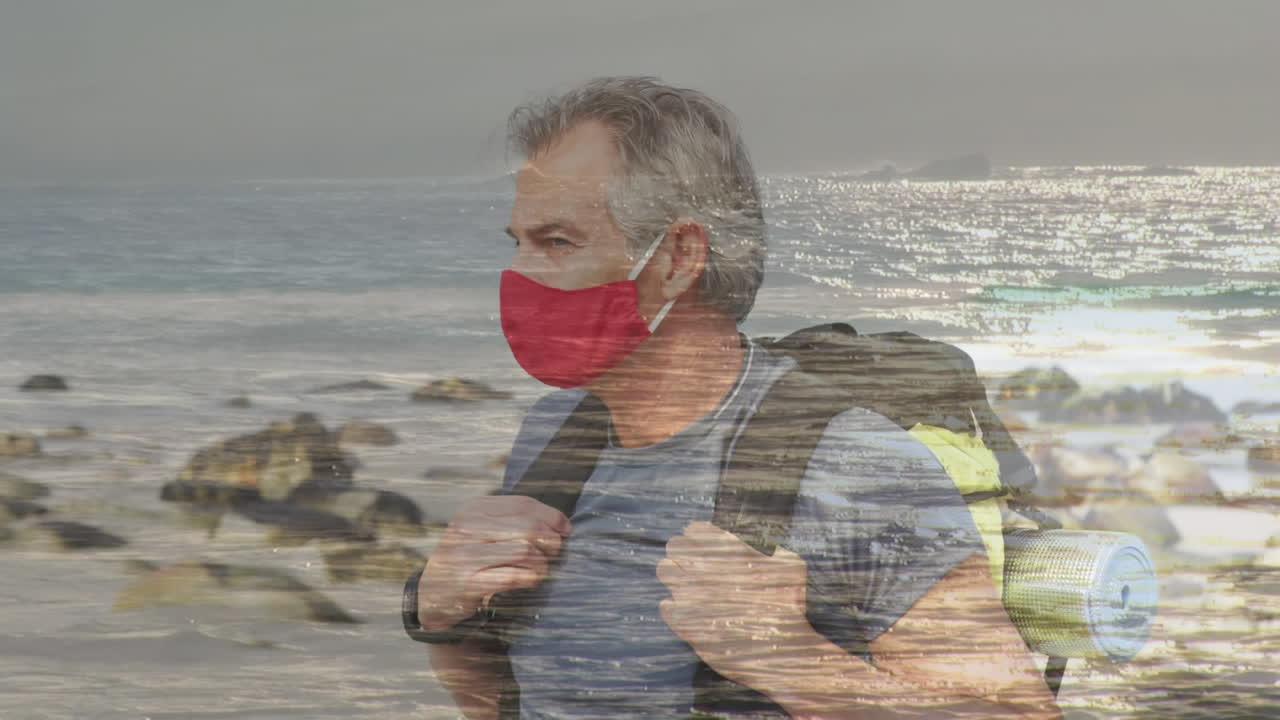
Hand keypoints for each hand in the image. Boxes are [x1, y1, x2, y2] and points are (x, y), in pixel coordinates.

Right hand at [418, 494, 571, 630]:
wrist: (434, 594)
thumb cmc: (469, 559)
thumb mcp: (483, 531)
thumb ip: (516, 522)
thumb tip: (561, 524)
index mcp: (472, 509)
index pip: (523, 504)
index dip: (551, 516)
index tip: (565, 529)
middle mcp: (465, 528)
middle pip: (527, 527)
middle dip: (550, 540)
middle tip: (554, 552)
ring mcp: (464, 555)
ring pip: (523, 551)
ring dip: (541, 563)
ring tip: (542, 569)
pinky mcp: (467, 582)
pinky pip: (512, 576)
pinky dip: (530, 578)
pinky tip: (531, 579)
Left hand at [657, 521, 815, 682]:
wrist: (779, 651)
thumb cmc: (789, 608)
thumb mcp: (793, 568)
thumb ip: (775, 551)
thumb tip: (769, 549)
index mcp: (727, 552)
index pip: (695, 530)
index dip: (699, 536)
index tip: (704, 545)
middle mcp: (704, 569)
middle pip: (674, 546)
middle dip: (683, 552)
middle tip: (694, 564)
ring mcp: (691, 595)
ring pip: (664, 571)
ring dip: (676, 576)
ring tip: (690, 586)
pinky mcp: (684, 621)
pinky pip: (666, 605)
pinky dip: (676, 608)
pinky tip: (691, 612)